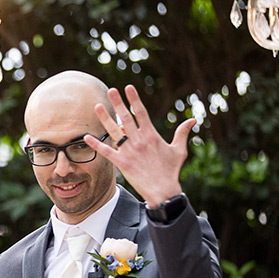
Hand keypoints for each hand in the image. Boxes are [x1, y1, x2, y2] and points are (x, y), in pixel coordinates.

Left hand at [87, 85, 194, 206]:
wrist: (163, 190)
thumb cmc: (171, 171)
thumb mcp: (179, 150)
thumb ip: (182, 133)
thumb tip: (192, 119)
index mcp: (152, 135)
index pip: (141, 113)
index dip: (134, 99)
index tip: (128, 88)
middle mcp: (139, 140)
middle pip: (126, 118)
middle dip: (118, 103)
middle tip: (111, 90)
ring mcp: (129, 151)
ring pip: (114, 131)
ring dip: (105, 118)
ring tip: (97, 106)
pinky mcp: (121, 163)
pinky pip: (106, 151)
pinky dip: (96, 144)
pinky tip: (86, 137)